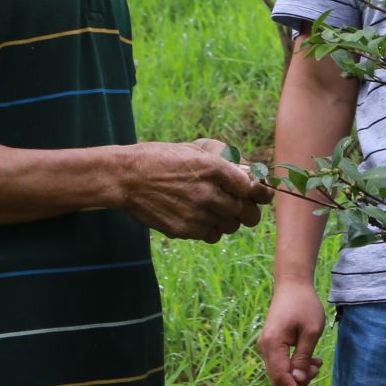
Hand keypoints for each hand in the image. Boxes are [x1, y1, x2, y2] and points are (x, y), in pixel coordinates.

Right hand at [115, 138, 274, 241]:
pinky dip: (211, 230)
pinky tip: (200, 217)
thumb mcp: (195, 149)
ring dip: (229, 220)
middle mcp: (208, 192)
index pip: (254, 188)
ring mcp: (196, 213)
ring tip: (214, 209)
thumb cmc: (162, 158)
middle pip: (248, 213)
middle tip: (239, 205)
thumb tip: (250, 173)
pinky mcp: (184, 230)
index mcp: (214, 168)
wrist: (127, 177)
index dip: (258, 192)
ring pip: (231, 227)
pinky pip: (212, 236)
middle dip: (247, 210)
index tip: (255, 192)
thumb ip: (226, 160)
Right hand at [256, 280, 327, 385]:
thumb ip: (303, 357)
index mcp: (273, 344)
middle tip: (317, 366)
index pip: (281, 377)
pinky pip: (281, 362)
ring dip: (298, 372)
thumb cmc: (304, 304)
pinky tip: (311, 358)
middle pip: (279, 377)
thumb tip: (298, 380)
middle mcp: (265, 346)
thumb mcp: (311, 331)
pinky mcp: (271, 343)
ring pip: (280, 371)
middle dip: (298, 380)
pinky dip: (295, 364)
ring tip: (317, 361)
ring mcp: (267, 345)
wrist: (293, 284)